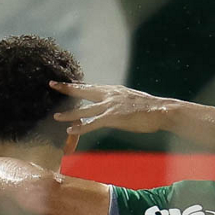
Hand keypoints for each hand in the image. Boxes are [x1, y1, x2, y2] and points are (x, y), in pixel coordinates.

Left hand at [50, 82, 175, 135]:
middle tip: (52, 84)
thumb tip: (115, 107)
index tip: (66, 82)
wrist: (162, 111)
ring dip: (69, 114)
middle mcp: (110, 95)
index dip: (78, 85)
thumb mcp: (132, 101)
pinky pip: (93, 123)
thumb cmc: (150, 108)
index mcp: (114, 90)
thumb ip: (120, 102)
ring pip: (85, 111)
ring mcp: (110, 106)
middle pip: (84, 91)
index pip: (91, 87)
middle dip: (67, 88)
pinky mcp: (113, 117)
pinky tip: (71, 131)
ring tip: (56, 117)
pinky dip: (81, 128)